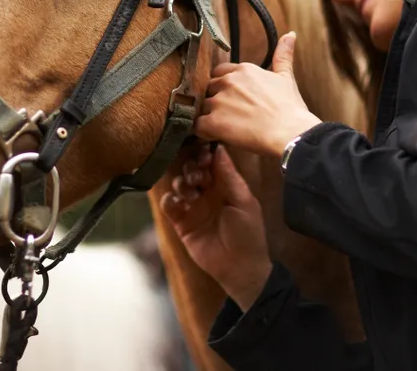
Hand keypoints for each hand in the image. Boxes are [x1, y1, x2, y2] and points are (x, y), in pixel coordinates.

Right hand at [160, 145, 271, 309]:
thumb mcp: (243, 201)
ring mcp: (192, 206)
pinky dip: (169, 200)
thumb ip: (229, 176)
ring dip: (182, 183)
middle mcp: (206, 192)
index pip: (209, 161)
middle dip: (191, 167)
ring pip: (178, 183)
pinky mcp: (181, 222)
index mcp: (224, 185)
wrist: (239, 268)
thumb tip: (220, 148)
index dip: (204, 154)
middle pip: (191, 168)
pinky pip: (169, 205)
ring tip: (191, 193)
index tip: (203, 152)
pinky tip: (178, 204)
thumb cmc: (248, 233)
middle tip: (198, 177)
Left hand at [195, 32, 320, 158]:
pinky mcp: (214, 122)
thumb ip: (283, 55)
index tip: (234, 99)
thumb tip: (290, 34)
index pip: (220, 73)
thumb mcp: (286, 77)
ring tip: (226, 128)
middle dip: (216, 101)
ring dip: (210, 117)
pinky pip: (198, 126)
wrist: (290, 132)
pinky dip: (204, 133)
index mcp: (243, 70)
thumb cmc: (290, 109)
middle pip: (209, 89)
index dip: (225, 88)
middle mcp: (228, 81)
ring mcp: (219, 101)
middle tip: (230, 116)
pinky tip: (216, 136)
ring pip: (203, 107)